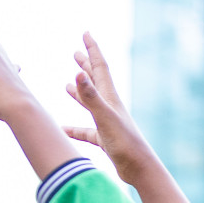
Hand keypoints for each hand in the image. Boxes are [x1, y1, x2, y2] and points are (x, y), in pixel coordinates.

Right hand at [63, 33, 158, 184]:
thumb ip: (90, 97)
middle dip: (86, 65)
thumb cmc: (124, 144)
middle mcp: (109, 107)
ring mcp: (107, 122)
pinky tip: (64, 129)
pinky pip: (85, 129)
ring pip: (91, 102)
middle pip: (96, 81)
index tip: (85, 34)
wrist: (139, 168)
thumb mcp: (104, 117)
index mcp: (110, 98)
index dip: (92, 50)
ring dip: (80, 91)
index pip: (100, 68)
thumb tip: (77, 74)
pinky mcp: (104, 139)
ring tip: (68, 83)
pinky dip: (74, 127)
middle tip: (76, 51)